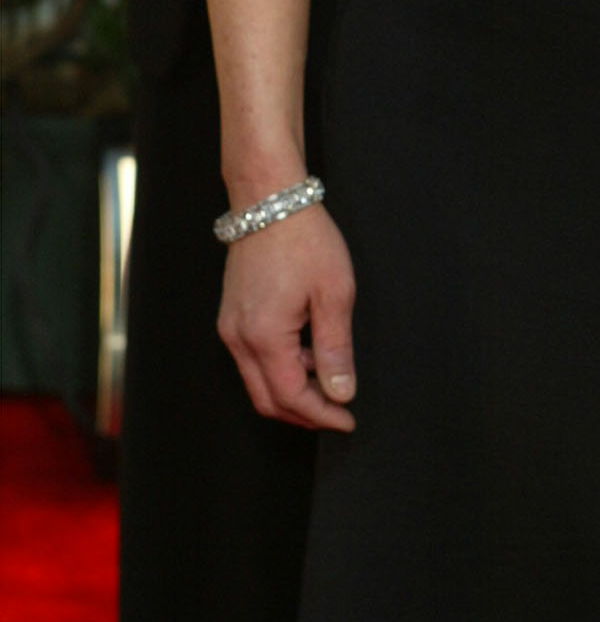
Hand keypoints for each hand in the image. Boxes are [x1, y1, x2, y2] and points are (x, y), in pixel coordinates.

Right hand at [218, 204, 357, 430]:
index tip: (347, 420)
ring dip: (292, 390)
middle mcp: (238, 338)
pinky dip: (280, 368)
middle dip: (304, 413)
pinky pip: (253, 359)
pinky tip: (308, 353)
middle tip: (338, 413)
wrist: (270, 201)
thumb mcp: (334, 293)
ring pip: (258, 381)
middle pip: (267, 399)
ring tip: (329, 377)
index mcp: (263, 336)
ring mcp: (230, 328)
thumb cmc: (304, 239)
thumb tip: (341, 392)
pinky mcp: (232, 317)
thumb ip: (335, 348)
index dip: (321, 415)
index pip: (290, 396)